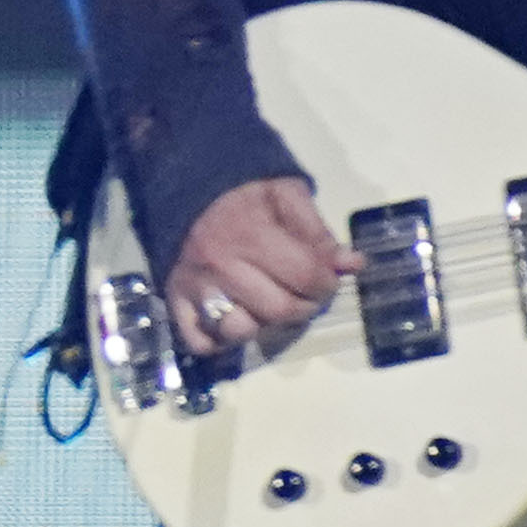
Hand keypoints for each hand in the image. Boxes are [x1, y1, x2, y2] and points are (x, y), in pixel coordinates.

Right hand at [160, 175, 349, 349]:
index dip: (327, 283)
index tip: (327, 279)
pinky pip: (199, 342)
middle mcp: (218, 265)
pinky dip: (221, 342)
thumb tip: (353, 265)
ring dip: (263, 325)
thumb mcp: (287, 195)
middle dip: (303, 307)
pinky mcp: (173, 300)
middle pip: (277, 310)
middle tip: (305, 295)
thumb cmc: (244, 192)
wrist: (186, 184)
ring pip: (238, 331)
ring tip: (269, 306)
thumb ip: (319, 232)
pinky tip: (237, 320)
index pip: (305, 276)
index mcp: (249, 234)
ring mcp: (194, 287)